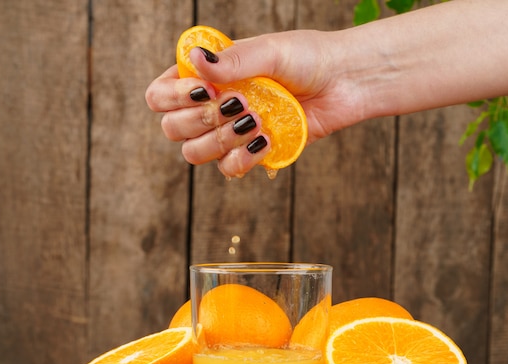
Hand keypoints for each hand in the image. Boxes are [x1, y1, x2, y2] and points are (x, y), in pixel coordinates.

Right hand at [145, 30, 364, 176]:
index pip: (161, 95)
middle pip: (172, 128)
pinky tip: (265, 140)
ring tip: (256, 120)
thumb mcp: (270, 50)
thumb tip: (195, 60)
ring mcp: (229, 131)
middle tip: (238, 104)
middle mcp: (212, 104)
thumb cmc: (309, 58)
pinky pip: (227, 169)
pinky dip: (242, 159)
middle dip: (200, 120)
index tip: (205, 89)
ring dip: (221, 140)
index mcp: (207, 75)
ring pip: (194, 153)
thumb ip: (233, 60)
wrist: (346, 82)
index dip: (173, 98)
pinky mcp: (251, 152)